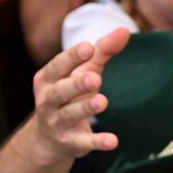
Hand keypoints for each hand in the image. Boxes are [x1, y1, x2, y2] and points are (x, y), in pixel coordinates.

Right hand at [28, 27, 130, 163]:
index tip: (88, 47)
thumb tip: (124, 30)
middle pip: (61, 90)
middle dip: (76, 84)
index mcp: (48, 79)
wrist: (49, 139)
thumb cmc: (70, 96)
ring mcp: (57, 122)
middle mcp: (48, 99)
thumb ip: (102, 52)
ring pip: (70, 114)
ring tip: (103, 101)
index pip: (59, 66)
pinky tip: (113, 141)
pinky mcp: (71, 143)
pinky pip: (83, 142)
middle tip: (95, 78)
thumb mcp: (82, 73)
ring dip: (86, 108)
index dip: (72, 57)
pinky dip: (97, 142)